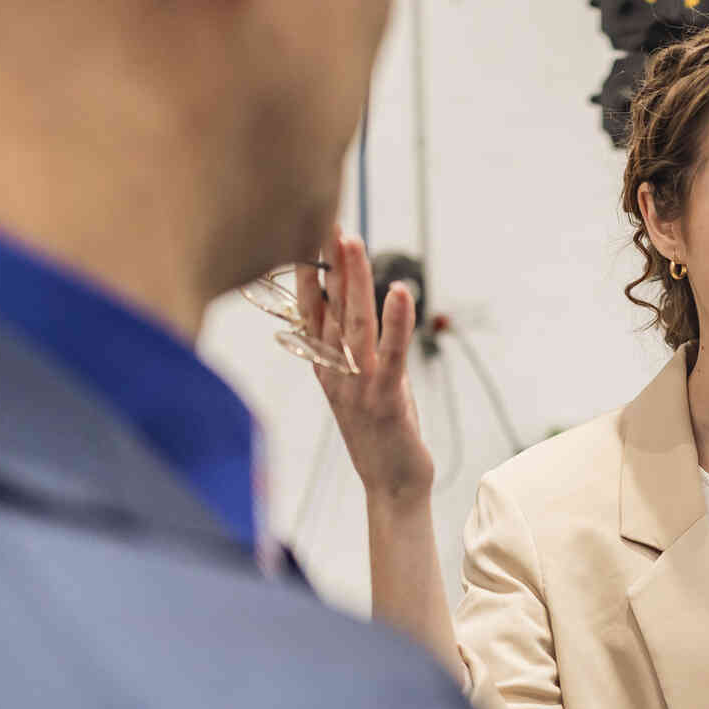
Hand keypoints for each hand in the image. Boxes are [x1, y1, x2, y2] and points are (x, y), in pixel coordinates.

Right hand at [297, 231, 433, 505]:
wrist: (391, 487)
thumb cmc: (380, 434)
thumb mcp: (360, 385)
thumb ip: (356, 349)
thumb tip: (360, 308)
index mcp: (325, 367)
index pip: (312, 311)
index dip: (309, 273)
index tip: (308, 233)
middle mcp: (335, 372)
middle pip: (330, 308)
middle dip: (329, 263)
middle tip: (328, 221)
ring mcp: (357, 386)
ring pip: (355, 323)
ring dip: (354, 280)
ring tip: (352, 242)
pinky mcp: (385, 399)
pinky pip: (390, 353)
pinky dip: (395, 321)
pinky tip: (400, 292)